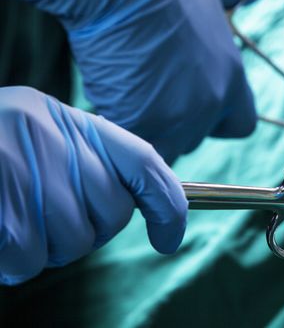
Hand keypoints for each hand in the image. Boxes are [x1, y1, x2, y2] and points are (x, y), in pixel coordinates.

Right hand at [0, 86, 186, 284]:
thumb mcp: (47, 139)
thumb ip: (92, 164)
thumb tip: (153, 211)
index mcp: (71, 120)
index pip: (143, 161)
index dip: (166, 205)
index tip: (169, 239)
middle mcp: (51, 135)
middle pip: (111, 214)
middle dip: (85, 232)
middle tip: (47, 218)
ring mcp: (19, 165)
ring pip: (69, 243)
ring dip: (44, 249)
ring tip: (13, 223)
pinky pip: (26, 256)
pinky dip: (12, 261)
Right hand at [4, 0, 261, 163]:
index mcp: (231, 78)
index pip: (242, 124)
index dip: (219, 120)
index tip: (197, 105)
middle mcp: (211, 105)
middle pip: (197, 137)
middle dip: (176, 123)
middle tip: (149, 93)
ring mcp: (177, 120)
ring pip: (166, 148)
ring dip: (149, 131)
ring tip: (127, 97)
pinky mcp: (141, 126)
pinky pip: (133, 147)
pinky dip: (122, 135)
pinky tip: (108, 105)